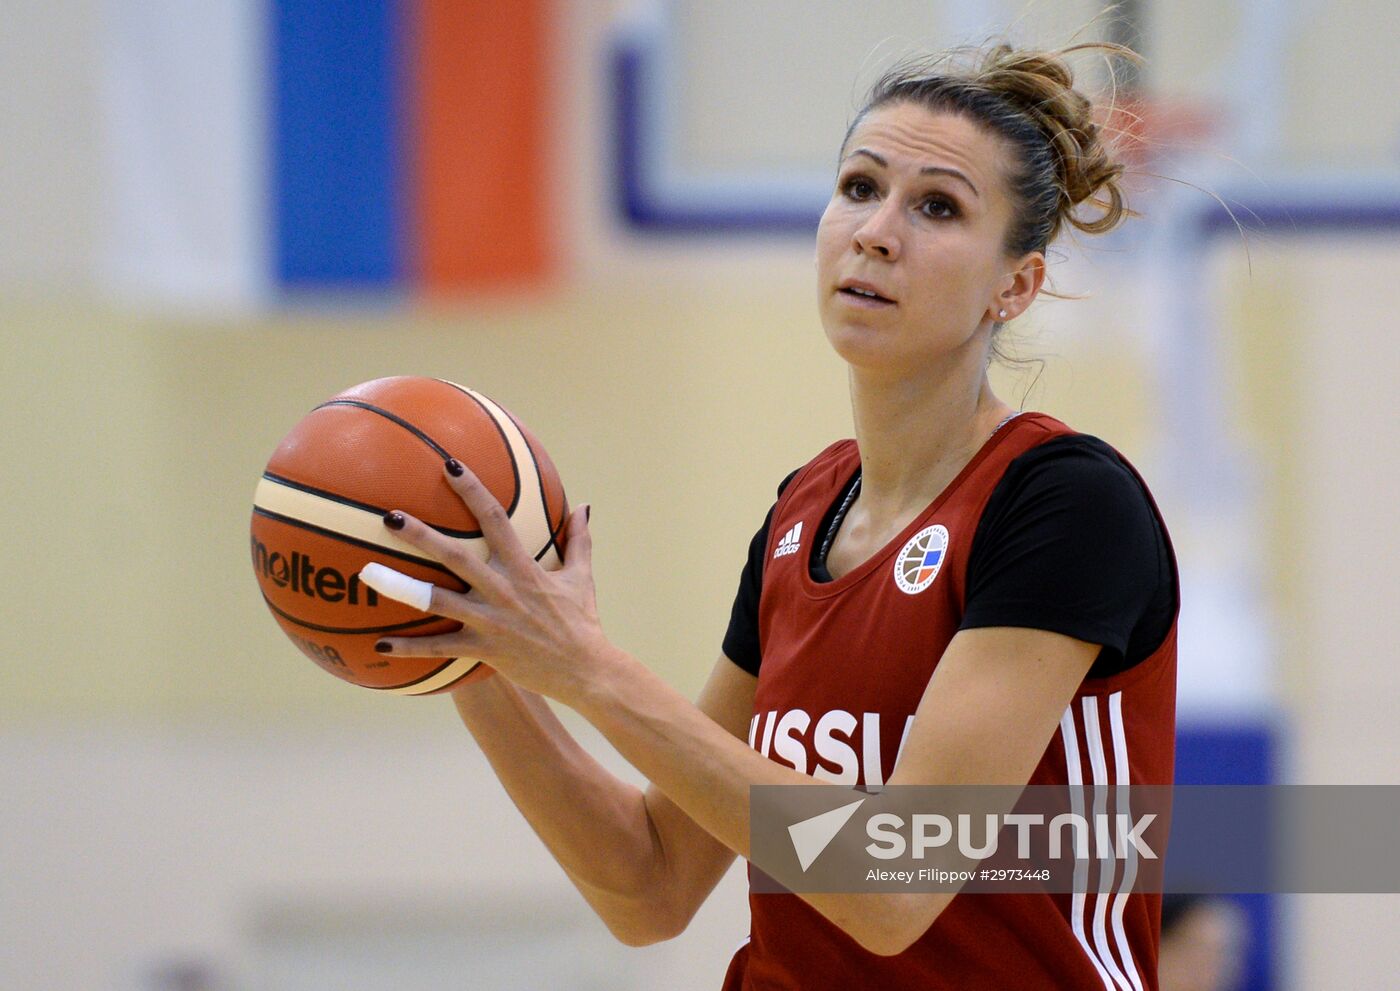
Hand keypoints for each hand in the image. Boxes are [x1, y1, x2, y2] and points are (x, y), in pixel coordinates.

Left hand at [365, 460, 617, 703]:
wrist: (586, 670)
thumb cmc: (583, 622)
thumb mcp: (582, 577)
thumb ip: (580, 540)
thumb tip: (585, 506)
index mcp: (524, 568)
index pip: (495, 519)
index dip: (472, 490)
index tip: (449, 465)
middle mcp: (502, 590)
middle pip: (454, 557)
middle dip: (421, 535)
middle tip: (389, 516)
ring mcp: (490, 621)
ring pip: (437, 601)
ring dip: (400, 586)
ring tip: (366, 573)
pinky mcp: (483, 650)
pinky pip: (439, 649)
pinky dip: (409, 648)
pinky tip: (379, 645)